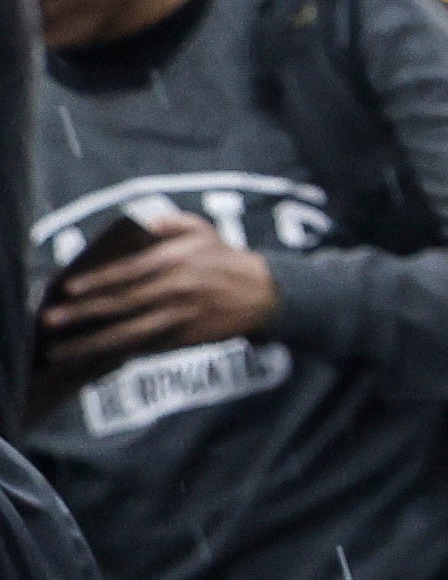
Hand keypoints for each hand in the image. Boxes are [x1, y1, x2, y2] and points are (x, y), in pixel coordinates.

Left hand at [36, 208, 269, 363]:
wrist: (266, 293)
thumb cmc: (226, 258)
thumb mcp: (203, 229)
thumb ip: (168, 222)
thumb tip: (138, 222)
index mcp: (178, 260)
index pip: (128, 271)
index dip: (96, 281)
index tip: (67, 289)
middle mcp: (177, 289)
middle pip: (122, 304)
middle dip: (83, 313)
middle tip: (51, 320)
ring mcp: (181, 317)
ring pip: (130, 332)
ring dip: (93, 343)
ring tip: (63, 352)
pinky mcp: (186, 338)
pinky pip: (147, 346)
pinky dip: (119, 352)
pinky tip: (94, 357)